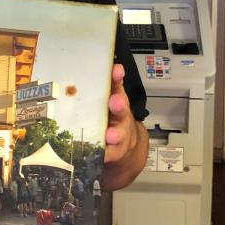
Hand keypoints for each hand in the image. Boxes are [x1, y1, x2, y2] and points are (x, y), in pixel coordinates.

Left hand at [102, 63, 148, 190]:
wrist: (125, 150)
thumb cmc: (112, 121)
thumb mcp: (108, 103)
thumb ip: (104, 87)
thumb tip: (100, 68)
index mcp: (117, 102)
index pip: (117, 86)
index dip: (117, 78)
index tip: (116, 70)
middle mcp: (120, 119)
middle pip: (122, 110)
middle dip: (119, 105)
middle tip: (115, 102)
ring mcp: (119, 138)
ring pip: (118, 135)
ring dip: (115, 135)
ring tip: (111, 135)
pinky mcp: (113, 154)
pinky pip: (108, 155)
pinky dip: (104, 156)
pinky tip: (99, 155)